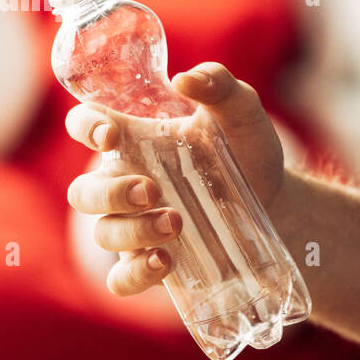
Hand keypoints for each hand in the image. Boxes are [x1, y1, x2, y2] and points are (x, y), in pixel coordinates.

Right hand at [64, 62, 286, 295]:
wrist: (277, 202)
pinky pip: (120, 279)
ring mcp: (135, 225)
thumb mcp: (242, 110)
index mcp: (135, 139)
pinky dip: (135, 274)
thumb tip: (186, 79)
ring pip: (103, 234)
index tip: (110, 135)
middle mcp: (126, 183)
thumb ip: (218, 84)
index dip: (85, 127)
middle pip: (83, 192)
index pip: (86, 126)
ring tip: (176, 222)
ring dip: (132, 231)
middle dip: (110, 192)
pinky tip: (165, 261)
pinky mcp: (152, 263)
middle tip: (152, 189)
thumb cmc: (248, 149)